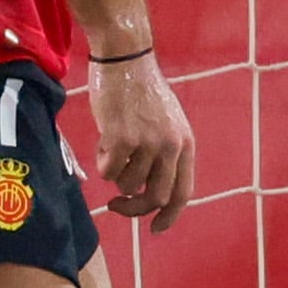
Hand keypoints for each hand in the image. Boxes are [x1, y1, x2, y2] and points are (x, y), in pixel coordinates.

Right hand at [90, 48, 195, 227]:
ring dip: (115, 174)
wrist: (125, 58)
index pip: (182, 193)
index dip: (169, 216)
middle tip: (116, 207)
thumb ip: (164, 154)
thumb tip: (149, 194)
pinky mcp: (122, 138)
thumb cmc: (141, 91)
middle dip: (134, 209)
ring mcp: (146, 143)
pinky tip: (105, 137)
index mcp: (185, 143)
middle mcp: (170, 146)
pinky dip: (102, 161)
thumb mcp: (167, 123)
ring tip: (113, 147)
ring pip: (126, 184)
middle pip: (154, 198)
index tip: (155, 229)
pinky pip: (108, 170)